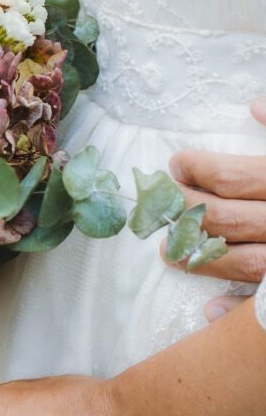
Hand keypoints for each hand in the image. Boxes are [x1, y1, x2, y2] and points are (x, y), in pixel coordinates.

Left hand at [166, 97, 265, 321]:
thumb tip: (254, 105)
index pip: (230, 177)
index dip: (195, 169)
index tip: (176, 163)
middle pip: (223, 218)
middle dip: (183, 209)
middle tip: (160, 202)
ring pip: (242, 262)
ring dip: (198, 258)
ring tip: (166, 251)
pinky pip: (264, 306)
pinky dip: (237, 310)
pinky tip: (209, 310)